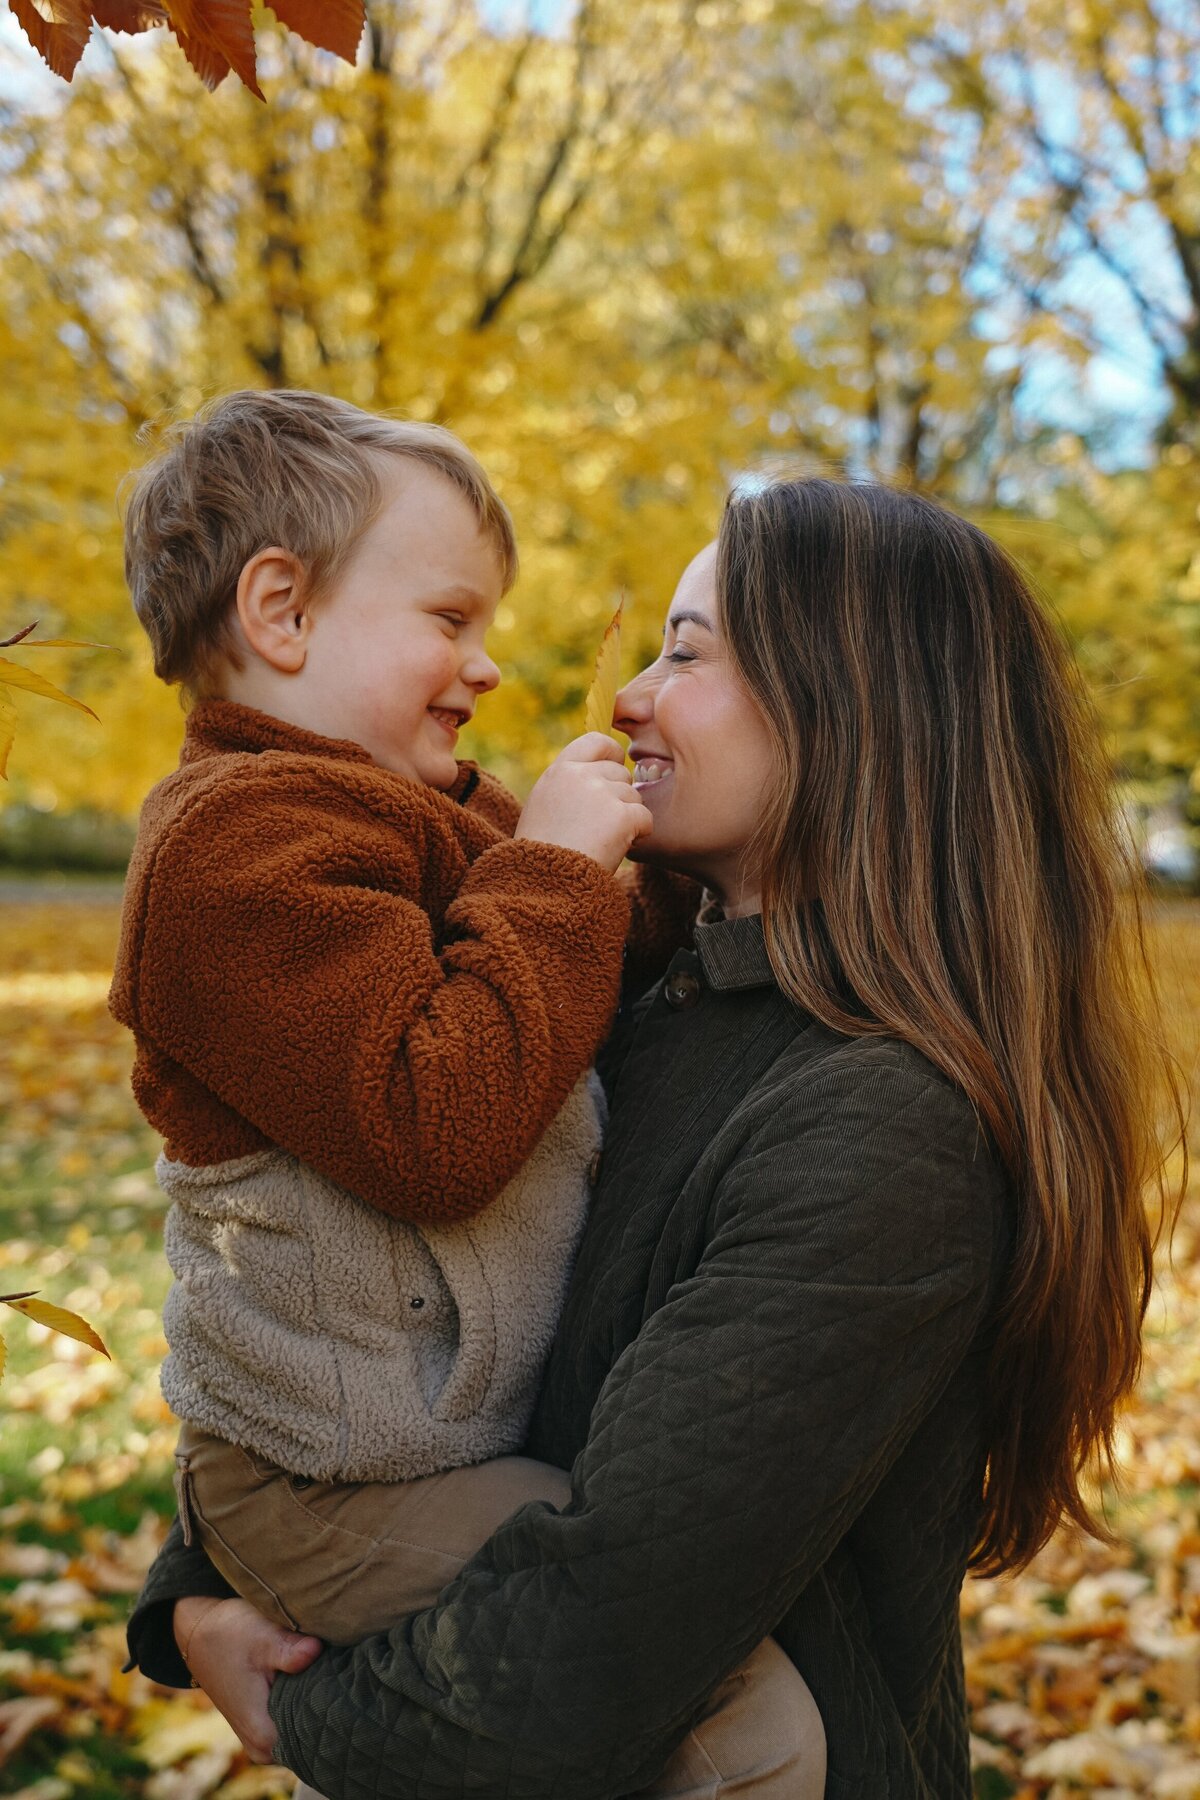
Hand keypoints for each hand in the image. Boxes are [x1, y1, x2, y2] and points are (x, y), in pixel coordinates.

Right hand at [174, 1596, 322, 1763]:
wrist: (201, 1633)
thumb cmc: (230, 1635)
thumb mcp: (261, 1637)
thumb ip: (289, 1650)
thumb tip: (315, 1650)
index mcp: (264, 1736)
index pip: (316, 1735)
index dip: (333, 1705)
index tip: (340, 1677)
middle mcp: (264, 1748)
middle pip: (313, 1732)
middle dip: (326, 1701)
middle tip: (336, 1666)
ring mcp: (265, 1740)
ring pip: (305, 1725)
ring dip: (315, 1699)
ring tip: (323, 1667)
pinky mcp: (267, 1727)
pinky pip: (296, 1720)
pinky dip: (305, 1699)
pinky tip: (311, 1674)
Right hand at [514, 734, 652, 871]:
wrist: (543, 884)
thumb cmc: (541, 854)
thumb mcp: (544, 806)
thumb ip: (568, 784)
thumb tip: (601, 771)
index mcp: (558, 771)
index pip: (596, 741)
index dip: (611, 755)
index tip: (612, 771)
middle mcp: (579, 776)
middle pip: (621, 773)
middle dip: (619, 796)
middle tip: (600, 825)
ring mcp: (601, 793)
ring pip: (634, 796)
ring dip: (627, 818)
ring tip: (601, 841)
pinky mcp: (621, 816)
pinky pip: (646, 818)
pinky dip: (638, 835)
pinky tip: (615, 849)